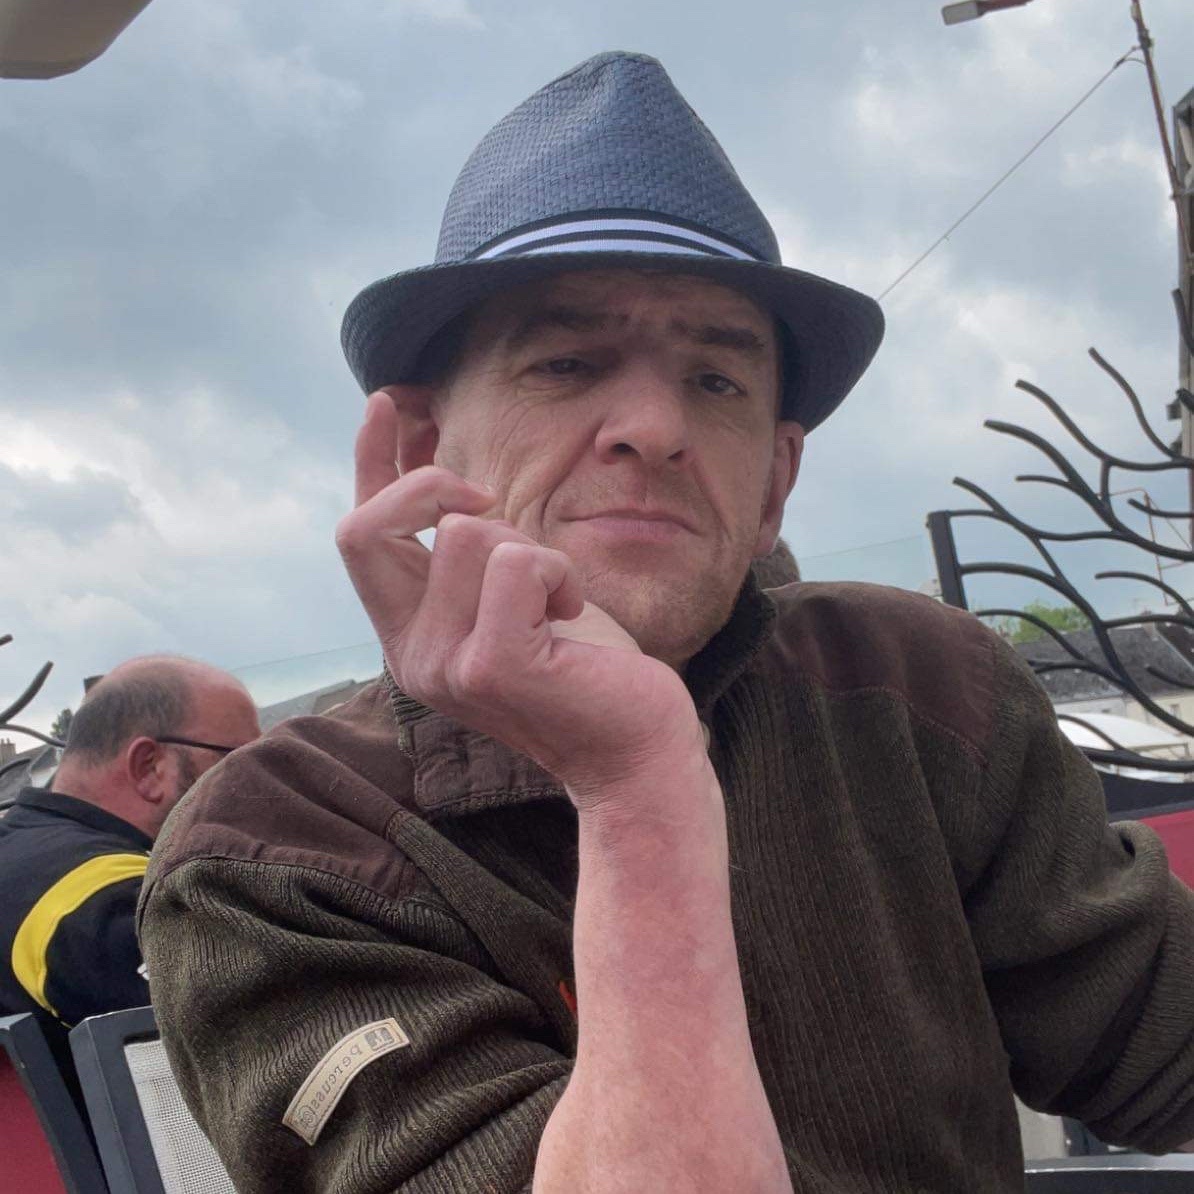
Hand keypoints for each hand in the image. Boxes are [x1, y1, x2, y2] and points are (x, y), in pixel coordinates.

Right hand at [335, 393, 704, 801]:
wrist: (637, 746)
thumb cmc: (584, 665)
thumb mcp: (515, 585)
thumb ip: (467, 537)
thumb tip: (433, 455)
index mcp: (408, 634)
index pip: (361, 535)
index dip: (369, 461)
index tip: (391, 402)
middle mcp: (410, 655)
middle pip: (370, 526)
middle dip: (431, 486)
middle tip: (494, 500)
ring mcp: (444, 665)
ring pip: (463, 534)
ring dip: (531, 548)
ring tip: (558, 600)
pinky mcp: (492, 665)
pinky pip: (517, 561)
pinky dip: (559, 572)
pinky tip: (573, 613)